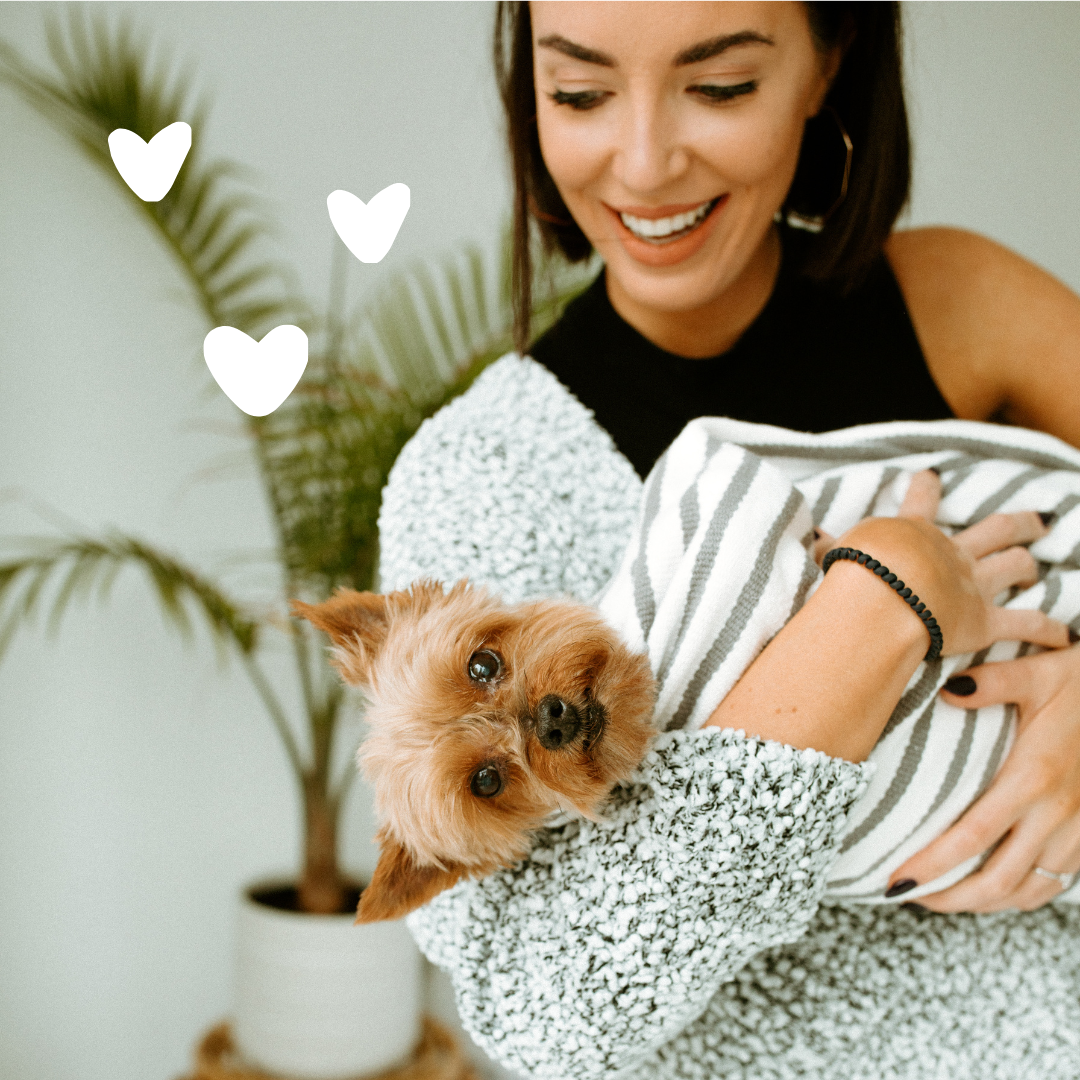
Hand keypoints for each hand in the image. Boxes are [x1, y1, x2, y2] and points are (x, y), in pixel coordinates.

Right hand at [815, 470, 1069, 656]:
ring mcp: (973, 584)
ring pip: (1015, 565)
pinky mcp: (985, 621)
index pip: (920, 500)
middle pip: (995, 529)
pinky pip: (1026, 624)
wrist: (880, 598)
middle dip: (1018, 522)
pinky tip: (1065, 637)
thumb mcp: (837, 552)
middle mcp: (951, 552)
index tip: (933, 476)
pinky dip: (1048, 630)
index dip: (926, 487)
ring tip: (1040, 566)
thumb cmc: (855, 572)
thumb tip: (812, 538)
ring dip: (1030, 564)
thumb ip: (829, 547)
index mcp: (913, 533)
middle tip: (1038, 518)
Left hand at [887, 643, 1079, 911]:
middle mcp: (1057, 814)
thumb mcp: (1037, 673)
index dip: (931, 865)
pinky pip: (1052, 884)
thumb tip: (947, 688)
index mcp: (1034, 778)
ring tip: (937, 896)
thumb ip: (991, 682)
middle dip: (947, 896)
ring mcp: (1077, 832)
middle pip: (997, 880)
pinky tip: (988, 890)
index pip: (972, 837)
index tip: (894, 879)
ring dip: (979, 902)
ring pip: (1025, 891)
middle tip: (905, 894)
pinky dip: (1016, 896)